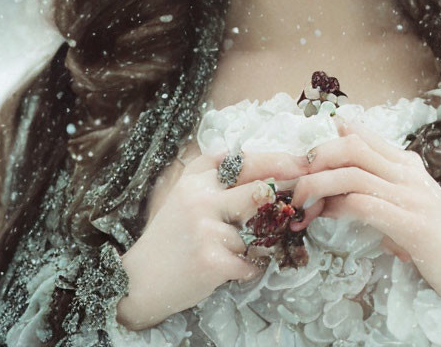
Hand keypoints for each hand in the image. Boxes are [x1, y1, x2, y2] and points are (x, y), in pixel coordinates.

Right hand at [117, 150, 308, 329]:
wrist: (137, 281)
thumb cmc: (170, 238)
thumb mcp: (185, 195)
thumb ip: (214, 176)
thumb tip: (260, 162)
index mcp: (196, 180)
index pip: (245, 161)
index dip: (278, 160)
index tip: (303, 163)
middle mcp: (201, 198)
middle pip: (261, 189)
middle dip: (284, 196)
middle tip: (301, 199)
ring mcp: (206, 229)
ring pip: (259, 232)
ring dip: (258, 245)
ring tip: (237, 251)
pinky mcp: (213, 260)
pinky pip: (252, 262)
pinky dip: (249, 268)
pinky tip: (230, 269)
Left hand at [290, 120, 440, 320]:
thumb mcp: (415, 211)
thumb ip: (388, 198)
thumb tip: (356, 202)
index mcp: (410, 167)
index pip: (366, 138)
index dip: (331, 140)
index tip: (305, 155)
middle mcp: (409, 174)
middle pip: (353, 147)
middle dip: (316, 158)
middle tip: (294, 180)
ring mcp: (411, 197)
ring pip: (353, 173)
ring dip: (317, 186)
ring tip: (299, 204)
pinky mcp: (411, 224)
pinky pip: (364, 204)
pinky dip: (336, 208)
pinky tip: (321, 217)